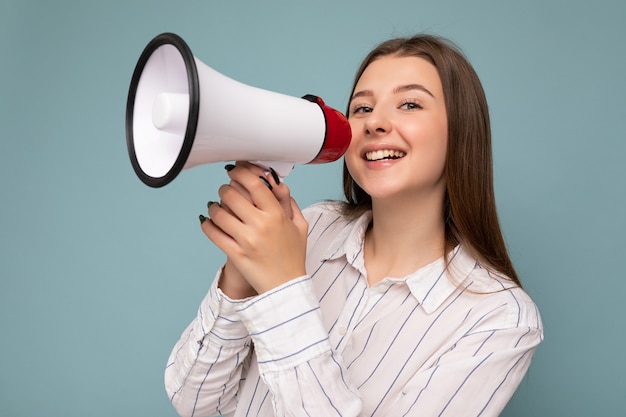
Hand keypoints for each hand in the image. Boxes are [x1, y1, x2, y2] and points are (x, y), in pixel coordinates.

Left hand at [201, 162, 307, 294]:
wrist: (286, 286)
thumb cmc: (293, 256)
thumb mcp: (299, 226)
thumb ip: (289, 202)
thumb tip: (276, 183)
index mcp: (277, 215)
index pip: (255, 184)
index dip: (241, 173)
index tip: (235, 171)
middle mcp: (261, 225)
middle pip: (232, 194)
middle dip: (225, 188)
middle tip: (225, 190)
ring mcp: (246, 240)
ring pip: (219, 212)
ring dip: (214, 207)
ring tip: (215, 207)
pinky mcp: (235, 253)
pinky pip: (213, 233)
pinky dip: (207, 225)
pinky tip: (209, 222)